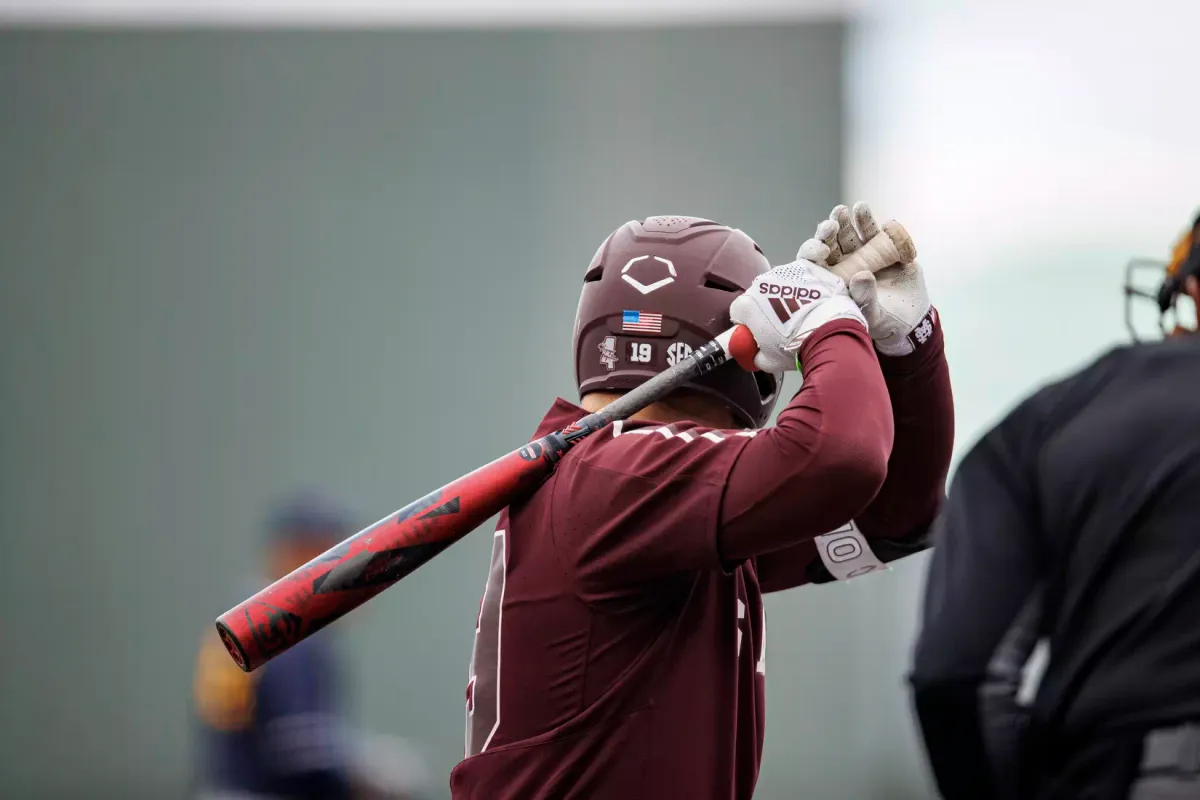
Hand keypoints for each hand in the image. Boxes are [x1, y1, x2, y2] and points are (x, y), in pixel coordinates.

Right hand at [728, 236, 867, 372]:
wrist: (828, 333)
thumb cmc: (795, 347)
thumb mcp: (766, 361)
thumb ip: (753, 353)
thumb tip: (754, 352)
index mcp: (746, 305)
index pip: (738, 312)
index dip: (748, 324)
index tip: (758, 334)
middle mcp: (761, 283)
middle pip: (758, 295)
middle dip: (767, 308)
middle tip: (783, 325)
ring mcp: (785, 271)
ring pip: (780, 283)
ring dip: (786, 295)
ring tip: (802, 314)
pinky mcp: (806, 267)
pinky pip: (801, 276)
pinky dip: (805, 287)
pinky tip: (813, 302)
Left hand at [818, 202, 932, 356]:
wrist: (909, 319)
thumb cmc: (883, 322)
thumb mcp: (873, 315)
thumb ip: (865, 298)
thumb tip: (861, 275)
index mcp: (831, 279)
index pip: (814, 262)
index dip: (814, 252)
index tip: (822, 250)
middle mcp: (843, 263)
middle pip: (831, 242)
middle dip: (831, 230)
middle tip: (834, 222)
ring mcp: (862, 253)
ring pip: (852, 233)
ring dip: (852, 220)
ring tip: (857, 208)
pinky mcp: (883, 247)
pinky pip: (877, 232)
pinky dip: (875, 223)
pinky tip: (872, 215)